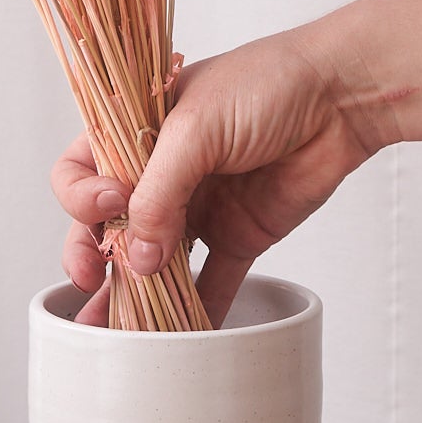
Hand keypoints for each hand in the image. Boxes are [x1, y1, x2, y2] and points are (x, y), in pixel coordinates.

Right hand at [49, 24, 380, 325]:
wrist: (340, 95)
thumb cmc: (266, 82)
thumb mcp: (197, 126)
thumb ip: (160, 192)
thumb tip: (137, 257)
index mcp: (137, 131)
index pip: (82, 170)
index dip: (82, 196)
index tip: (109, 205)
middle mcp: (161, 172)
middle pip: (109, 224)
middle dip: (91, 256)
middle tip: (91, 281)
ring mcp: (199, 206)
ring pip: (153, 261)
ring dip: (133, 296)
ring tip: (116, 333)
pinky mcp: (238, 233)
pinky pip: (211, 281)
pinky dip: (196, 312)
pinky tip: (180, 339)